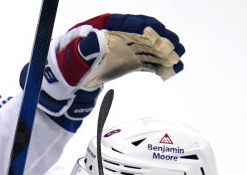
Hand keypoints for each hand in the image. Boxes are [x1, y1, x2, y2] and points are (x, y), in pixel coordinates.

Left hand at [37, 14, 183, 126]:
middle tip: (176, 47)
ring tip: (178, 60)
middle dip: (161, 39)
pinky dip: (158, 66)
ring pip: (149, 48)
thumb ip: (84, 50)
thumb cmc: (68, 64)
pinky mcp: (129, 61)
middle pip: (144, 33)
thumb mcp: (73, 57)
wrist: (67, 78)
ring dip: (164, 53)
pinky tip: (170, 71)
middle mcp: (119, 34)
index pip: (128, 23)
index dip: (144, 26)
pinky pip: (147, 62)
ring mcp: (126, 48)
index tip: (158, 32)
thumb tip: (97, 40)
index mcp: (105, 26)